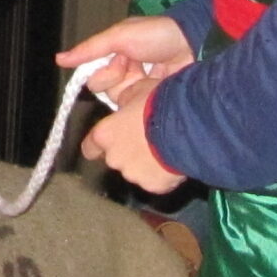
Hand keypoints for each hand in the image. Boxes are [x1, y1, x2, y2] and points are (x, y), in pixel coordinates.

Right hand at [57, 15, 192, 101]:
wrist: (194, 43)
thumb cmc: (156, 34)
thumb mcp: (119, 36)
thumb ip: (89, 49)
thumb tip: (58, 59)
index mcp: (117, 56)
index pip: (96, 77)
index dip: (107, 72)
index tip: (122, 59)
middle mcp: (127, 74)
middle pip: (107, 91)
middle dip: (119, 78)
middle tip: (135, 66)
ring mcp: (141, 89)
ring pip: (121, 100)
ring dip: (133, 87)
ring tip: (150, 75)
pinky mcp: (153, 100)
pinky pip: (137, 107)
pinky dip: (143, 97)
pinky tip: (155, 88)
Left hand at [80, 80, 183, 194]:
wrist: (186, 125)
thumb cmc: (158, 103)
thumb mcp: (137, 90)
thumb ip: (125, 102)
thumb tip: (124, 107)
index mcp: (105, 135)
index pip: (90, 147)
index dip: (98, 144)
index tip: (109, 140)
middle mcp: (114, 158)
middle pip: (116, 158)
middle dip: (128, 152)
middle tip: (148, 138)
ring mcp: (134, 175)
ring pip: (136, 171)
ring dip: (146, 163)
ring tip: (165, 148)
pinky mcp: (154, 186)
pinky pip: (156, 180)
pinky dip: (163, 173)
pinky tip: (175, 160)